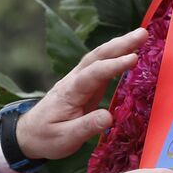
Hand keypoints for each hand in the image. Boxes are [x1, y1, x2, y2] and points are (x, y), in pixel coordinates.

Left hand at [13, 27, 146, 160]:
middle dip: (120, 45)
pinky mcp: (84, 84)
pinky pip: (100, 65)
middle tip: (143, 34)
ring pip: (99, 57)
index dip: (113, 66)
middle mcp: (74, 80)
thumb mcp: (65, 138)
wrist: (29, 134)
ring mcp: (78, 80)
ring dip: (119, 45)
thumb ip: (86, 127)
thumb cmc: (47, 137)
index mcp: (70, 92)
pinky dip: (115, 54)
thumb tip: (109, 117)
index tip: (133, 59)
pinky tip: (129, 49)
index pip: (93, 74)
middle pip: (97, 57)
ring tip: (141, 36)